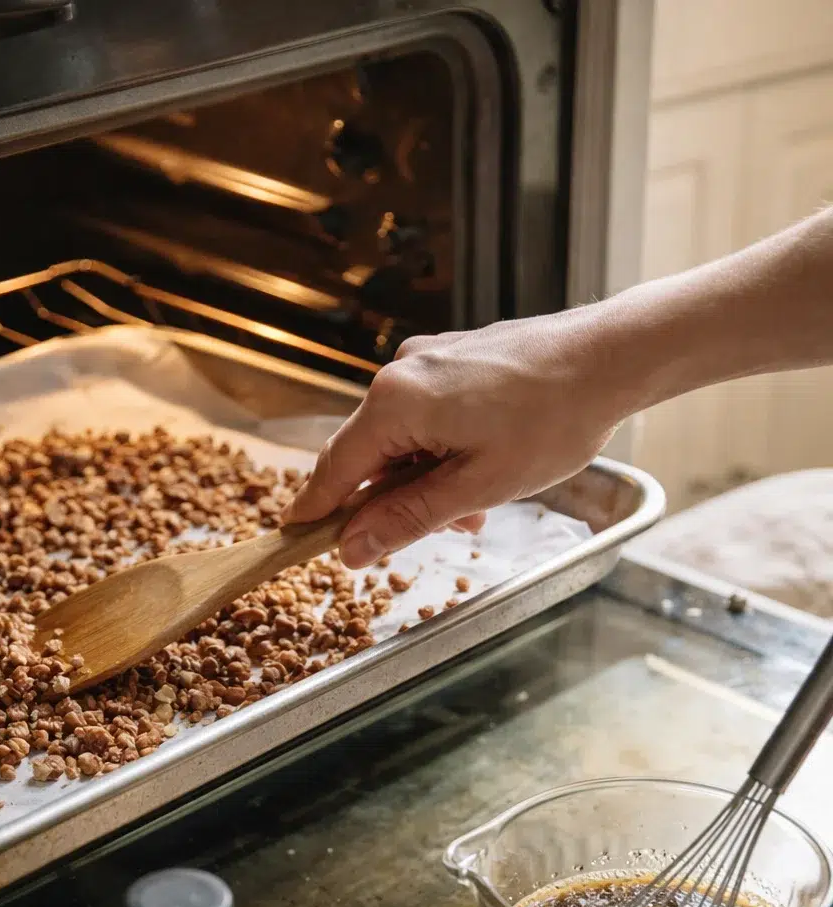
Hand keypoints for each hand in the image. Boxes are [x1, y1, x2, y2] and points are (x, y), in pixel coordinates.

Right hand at [283, 311, 629, 567]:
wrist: (611, 358)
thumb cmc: (553, 419)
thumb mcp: (477, 488)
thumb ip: (407, 519)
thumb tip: (351, 548)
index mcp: (396, 402)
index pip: (335, 470)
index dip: (317, 512)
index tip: (294, 541)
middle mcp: (400, 373)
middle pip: (368, 456)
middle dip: (394, 502)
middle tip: (438, 533)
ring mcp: (427, 361)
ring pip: (402, 440)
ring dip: (426, 481)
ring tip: (476, 508)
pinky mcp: (451, 359)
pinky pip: (425, 417)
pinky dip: (442, 452)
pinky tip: (481, 471)